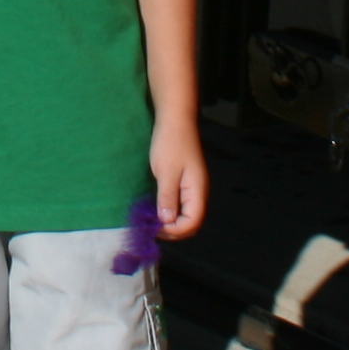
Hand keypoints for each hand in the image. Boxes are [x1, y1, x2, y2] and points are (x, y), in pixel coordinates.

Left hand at [148, 119, 207, 241]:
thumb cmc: (170, 143)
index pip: (192, 223)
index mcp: (197, 191)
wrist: (174, 119)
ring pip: (185, 214)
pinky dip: (169, 210)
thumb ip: (167, 197)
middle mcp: (197, 193)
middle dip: (173, 229)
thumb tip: (166, 222)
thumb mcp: (166, 172)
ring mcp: (191, 187)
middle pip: (191, 222)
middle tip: (151, 227)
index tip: (154, 227)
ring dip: (170, 221)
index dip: (174, 230)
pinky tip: (155, 208)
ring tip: (151, 220)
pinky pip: (180, 204)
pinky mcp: (184, 182)